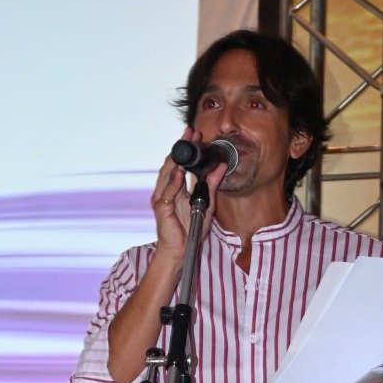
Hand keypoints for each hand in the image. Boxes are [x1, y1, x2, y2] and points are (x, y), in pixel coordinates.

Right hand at [150, 127, 227, 260]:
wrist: (180, 250)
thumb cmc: (190, 230)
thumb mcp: (207, 204)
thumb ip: (213, 185)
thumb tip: (221, 167)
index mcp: (176, 188)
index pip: (180, 162)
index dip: (187, 148)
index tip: (195, 134)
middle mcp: (166, 190)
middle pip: (172, 163)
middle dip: (181, 148)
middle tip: (190, 133)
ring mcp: (162, 198)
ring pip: (167, 174)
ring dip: (176, 159)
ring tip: (184, 147)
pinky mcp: (161, 208)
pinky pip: (167, 192)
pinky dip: (173, 182)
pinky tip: (179, 172)